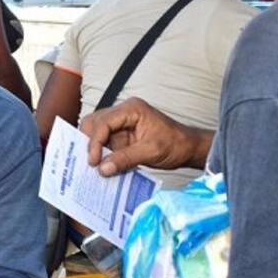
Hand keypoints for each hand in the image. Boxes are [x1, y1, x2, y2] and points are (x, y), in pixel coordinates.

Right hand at [80, 97, 207, 176]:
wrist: (188, 148)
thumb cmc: (175, 144)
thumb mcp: (152, 151)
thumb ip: (126, 158)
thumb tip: (102, 168)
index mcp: (131, 109)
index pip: (103, 122)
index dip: (94, 142)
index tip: (93, 161)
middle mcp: (122, 113)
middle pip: (94, 124)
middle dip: (89, 143)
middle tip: (90, 163)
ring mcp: (120, 125)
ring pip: (95, 133)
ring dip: (93, 149)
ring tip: (93, 167)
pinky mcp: (120, 137)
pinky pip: (104, 144)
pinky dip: (100, 155)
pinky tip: (100, 167)